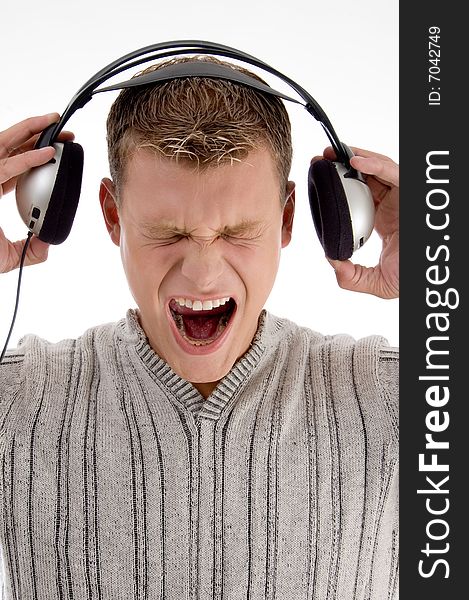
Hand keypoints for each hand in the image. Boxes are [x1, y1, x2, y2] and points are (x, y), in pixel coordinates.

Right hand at [0, 113, 73, 272]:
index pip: (13, 164)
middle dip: (37, 134)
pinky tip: (48, 153)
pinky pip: (6, 167)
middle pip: (10, 147)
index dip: (33, 153)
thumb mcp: (8, 256)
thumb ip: (30, 251)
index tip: (56, 149)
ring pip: (4, 144)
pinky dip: (28, 159)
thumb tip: (48, 244)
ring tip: (54, 122)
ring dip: (30, 130)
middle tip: (64, 130)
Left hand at [315, 146, 398, 298]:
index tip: (317, 184)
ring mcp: (401, 196)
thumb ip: (352, 277)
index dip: (338, 189)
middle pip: (365, 178)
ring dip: (353, 158)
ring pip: (377, 169)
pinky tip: (355, 161)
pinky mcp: (410, 190)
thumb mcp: (378, 282)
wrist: (426, 273)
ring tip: (330, 154)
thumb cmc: (411, 275)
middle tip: (319, 161)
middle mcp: (392, 205)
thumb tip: (332, 261)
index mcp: (383, 220)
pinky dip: (373, 163)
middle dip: (341, 166)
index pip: (358, 198)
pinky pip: (391, 171)